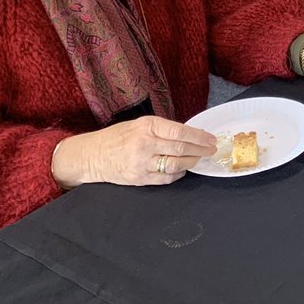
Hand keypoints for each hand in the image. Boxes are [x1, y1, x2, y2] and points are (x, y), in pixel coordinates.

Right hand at [51, 116, 217, 189]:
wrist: (91, 155)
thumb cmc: (117, 137)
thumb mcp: (139, 124)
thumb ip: (162, 129)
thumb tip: (190, 135)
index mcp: (147, 126)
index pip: (180, 132)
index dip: (200, 137)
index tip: (211, 139)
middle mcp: (145, 144)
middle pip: (181, 149)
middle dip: (201, 150)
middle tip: (212, 150)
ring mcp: (141, 163)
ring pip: (176, 165)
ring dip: (192, 163)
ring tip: (199, 159)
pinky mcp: (139, 178)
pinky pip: (166, 178)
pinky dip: (178, 174)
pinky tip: (183, 170)